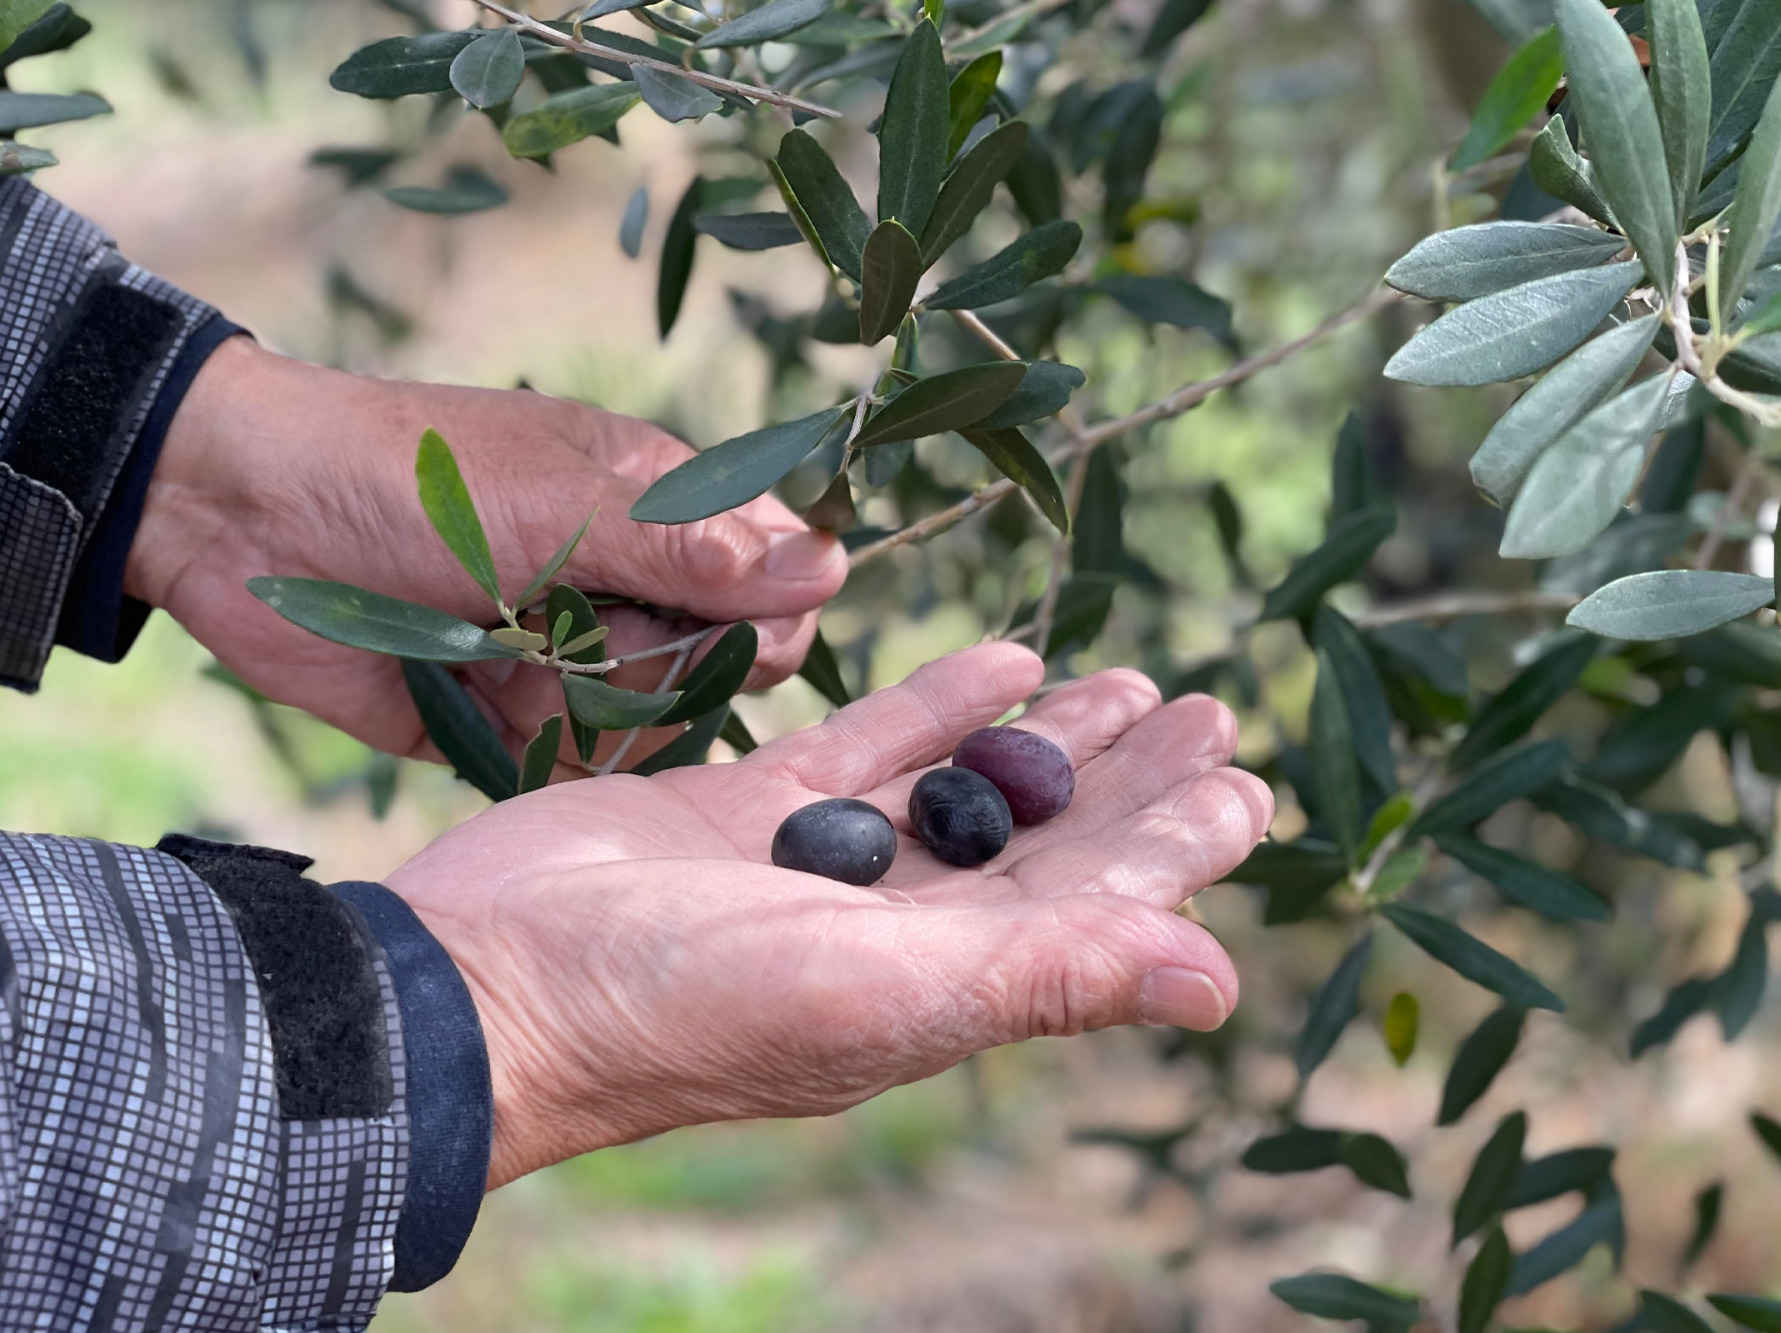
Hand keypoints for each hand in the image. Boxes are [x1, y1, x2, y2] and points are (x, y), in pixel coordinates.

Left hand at [129, 337, 846, 764]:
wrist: (232, 519)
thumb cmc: (408, 477)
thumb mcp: (558, 503)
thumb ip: (690, 546)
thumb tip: (828, 567)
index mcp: (657, 509)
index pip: (773, 580)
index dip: (765, 618)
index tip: (727, 631)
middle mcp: (624, 586)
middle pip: (719, 666)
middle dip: (664, 670)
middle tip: (587, 635)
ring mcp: (565, 655)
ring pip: (646, 727)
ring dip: (588, 710)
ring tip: (509, 659)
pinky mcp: (502, 719)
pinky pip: (562, 765)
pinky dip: (530, 748)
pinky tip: (479, 700)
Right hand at [385, 644, 1274, 1188]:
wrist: (484, 980)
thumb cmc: (680, 1006)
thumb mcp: (883, 993)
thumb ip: (1051, 975)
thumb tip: (1222, 987)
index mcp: (940, 984)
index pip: (1088, 908)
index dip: (1171, 851)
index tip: (1247, 785)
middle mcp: (891, 929)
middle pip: (1041, 844)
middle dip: (1129, 780)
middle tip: (1213, 709)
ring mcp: (817, 867)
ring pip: (965, 790)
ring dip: (1048, 737)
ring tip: (1134, 678)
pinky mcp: (744, 810)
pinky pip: (863, 746)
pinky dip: (935, 704)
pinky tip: (1004, 657)